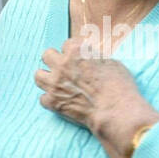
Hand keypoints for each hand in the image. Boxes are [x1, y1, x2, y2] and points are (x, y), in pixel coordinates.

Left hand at [35, 38, 158, 157]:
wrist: (116, 112)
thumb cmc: (120, 87)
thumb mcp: (112, 63)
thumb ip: (95, 58)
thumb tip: (91, 59)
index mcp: (76, 51)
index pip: (67, 44)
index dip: (74, 53)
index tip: (79, 59)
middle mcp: (62, 64)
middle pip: (47, 55)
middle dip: (55, 61)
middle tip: (64, 69)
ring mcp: (55, 84)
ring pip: (38, 75)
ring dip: (47, 78)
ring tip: (56, 83)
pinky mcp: (53, 102)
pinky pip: (42, 99)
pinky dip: (51, 100)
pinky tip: (60, 101)